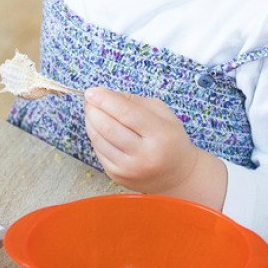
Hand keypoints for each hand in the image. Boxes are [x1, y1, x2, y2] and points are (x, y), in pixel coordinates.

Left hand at [84, 87, 225, 207]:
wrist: (177, 175)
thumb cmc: (169, 139)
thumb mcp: (162, 113)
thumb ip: (134, 101)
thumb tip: (104, 95)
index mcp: (160, 135)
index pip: (126, 113)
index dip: (105, 100)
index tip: (91, 91)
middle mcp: (144, 155)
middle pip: (108, 127)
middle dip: (93, 109)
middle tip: (90, 99)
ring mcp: (129, 169)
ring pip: (98, 140)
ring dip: (90, 121)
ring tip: (92, 111)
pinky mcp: (117, 176)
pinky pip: (98, 151)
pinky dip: (95, 136)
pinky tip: (99, 128)